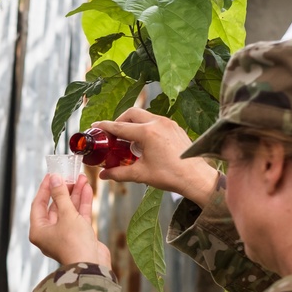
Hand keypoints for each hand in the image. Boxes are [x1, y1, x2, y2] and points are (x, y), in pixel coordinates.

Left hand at [29, 173, 109, 266]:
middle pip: (55, 206)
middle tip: (70, 175)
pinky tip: (87, 190)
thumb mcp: (66, 214)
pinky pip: (78, 216)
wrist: (92, 265)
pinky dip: (82, 204)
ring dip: (75, 195)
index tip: (51, 175)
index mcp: (39, 231)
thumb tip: (55, 179)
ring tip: (81, 178)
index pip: (38, 204)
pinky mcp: (79, 236)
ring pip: (68, 210)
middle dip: (64, 190)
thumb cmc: (75, 244)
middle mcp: (50, 233)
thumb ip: (61, 195)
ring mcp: (65, 235)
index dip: (45, 188)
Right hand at [94, 109, 219, 205]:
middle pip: (132, 113)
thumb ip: (119, 173)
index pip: (120, 127)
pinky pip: (156, 121)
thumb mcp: (141, 174)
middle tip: (113, 133)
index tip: (96, 127)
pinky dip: (146, 127)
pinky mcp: (175, 127)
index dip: (105, 127)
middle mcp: (158, 123)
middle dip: (119, 121)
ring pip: (145, 115)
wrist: (196, 177)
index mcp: (147, 133)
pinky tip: (145, 142)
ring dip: (133, 124)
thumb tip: (104, 175)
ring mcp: (168, 123)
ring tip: (129, 140)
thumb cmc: (172, 175)